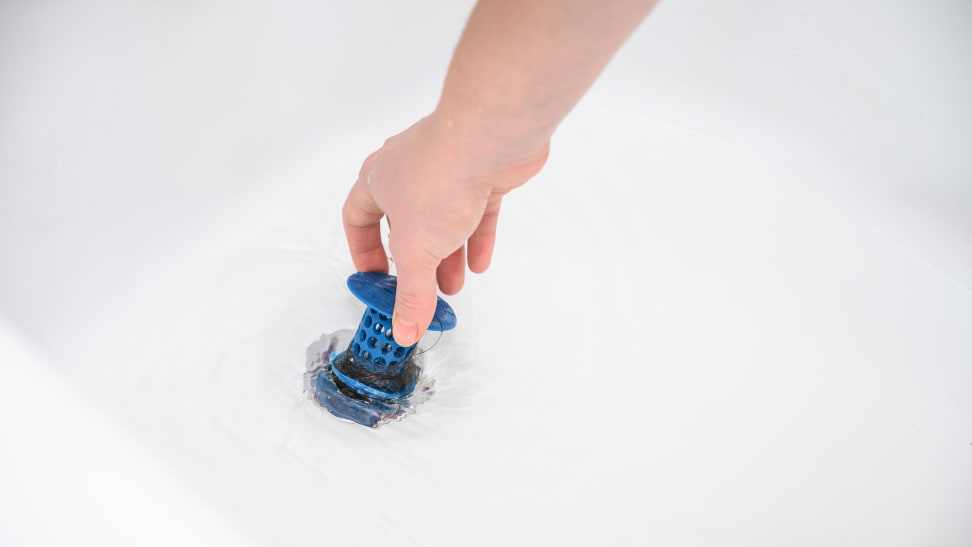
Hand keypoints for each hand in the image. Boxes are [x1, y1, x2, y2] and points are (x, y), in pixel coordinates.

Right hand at [342, 111, 548, 345]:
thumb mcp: (416, 251)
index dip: (364, 252)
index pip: (357, 220)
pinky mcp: (481, 173)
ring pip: (441, 220)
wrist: (491, 139)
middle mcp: (407, 172)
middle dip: (414, 262)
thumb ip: (412, 294)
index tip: (374, 278)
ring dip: (446, 255)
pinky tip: (479, 263)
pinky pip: (474, 212)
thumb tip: (403, 328)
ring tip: (453, 286)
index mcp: (376, 181)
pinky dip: (475, 238)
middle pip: (403, 224)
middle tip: (420, 290)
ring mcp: (445, 171)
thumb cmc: (440, 176)